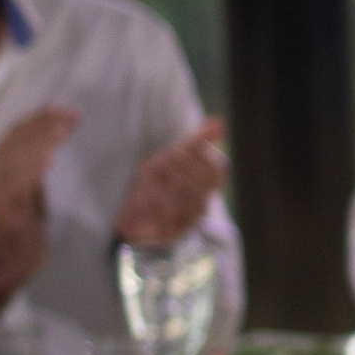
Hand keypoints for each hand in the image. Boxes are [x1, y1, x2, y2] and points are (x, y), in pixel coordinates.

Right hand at [0, 105, 76, 327]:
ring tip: (63, 130)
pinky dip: (33, 168)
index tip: (62, 109)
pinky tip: (49, 157)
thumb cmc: (25, 222)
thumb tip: (55, 135)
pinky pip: (17, 183)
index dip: (38, 119)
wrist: (11, 257)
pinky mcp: (3, 208)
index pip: (16, 133)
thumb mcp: (32, 186)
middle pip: (17, 140)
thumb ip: (37, 163)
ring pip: (16, 157)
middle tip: (72, 117)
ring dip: (41, 141)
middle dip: (45, 125)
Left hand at [115, 119, 224, 248]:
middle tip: (164, 158)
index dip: (201, 159)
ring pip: (185, 200)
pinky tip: (146, 192)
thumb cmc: (159, 183)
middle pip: (201, 185)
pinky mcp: (173, 233)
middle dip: (182, 169)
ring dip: (167, 183)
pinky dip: (156, 202)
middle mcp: (201, 203)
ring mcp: (189, 220)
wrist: (134, 218)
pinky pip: (168, 218)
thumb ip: (198, 140)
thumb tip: (220, 121)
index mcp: (206, 186)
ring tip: (151, 172)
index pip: (218, 172)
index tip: (181, 149)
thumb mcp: (175, 158)